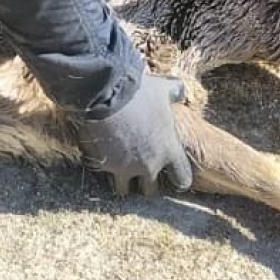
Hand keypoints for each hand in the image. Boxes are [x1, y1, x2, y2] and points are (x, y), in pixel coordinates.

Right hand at [74, 74, 192, 196]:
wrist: (106, 91)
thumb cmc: (139, 91)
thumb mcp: (162, 89)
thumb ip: (175, 93)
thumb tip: (181, 91)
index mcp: (169, 150)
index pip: (182, 179)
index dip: (177, 177)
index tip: (171, 174)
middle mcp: (150, 165)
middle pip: (150, 190)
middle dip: (144, 181)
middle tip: (137, 169)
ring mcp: (126, 168)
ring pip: (124, 189)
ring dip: (120, 180)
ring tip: (114, 169)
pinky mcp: (105, 165)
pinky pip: (102, 174)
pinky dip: (101, 167)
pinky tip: (97, 156)